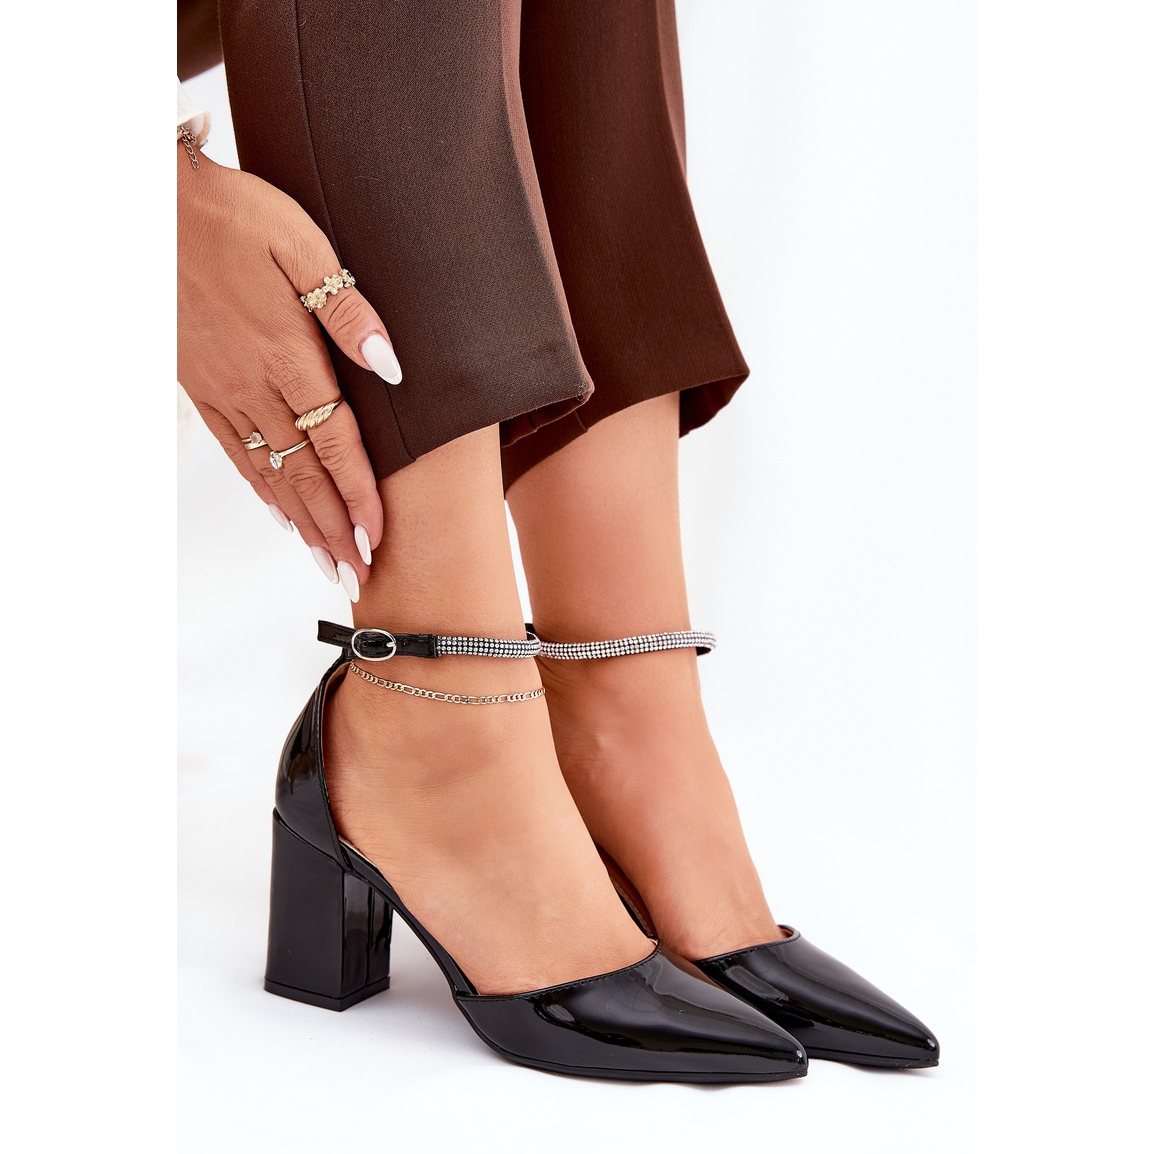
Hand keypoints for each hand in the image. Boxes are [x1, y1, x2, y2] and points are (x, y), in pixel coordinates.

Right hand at [177, 148, 402, 599]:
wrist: (155, 202)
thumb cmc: (235, 214)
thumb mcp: (303, 246)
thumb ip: (349, 312)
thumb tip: (391, 368)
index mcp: (288, 356)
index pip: (334, 445)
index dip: (359, 496)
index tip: (377, 539)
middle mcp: (254, 385)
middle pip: (303, 475)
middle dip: (333, 530)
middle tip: (356, 576)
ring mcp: (223, 389)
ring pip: (269, 472)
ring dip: (300, 522)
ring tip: (324, 561)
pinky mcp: (199, 384)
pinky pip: (234, 449)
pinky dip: (259, 487)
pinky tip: (277, 511)